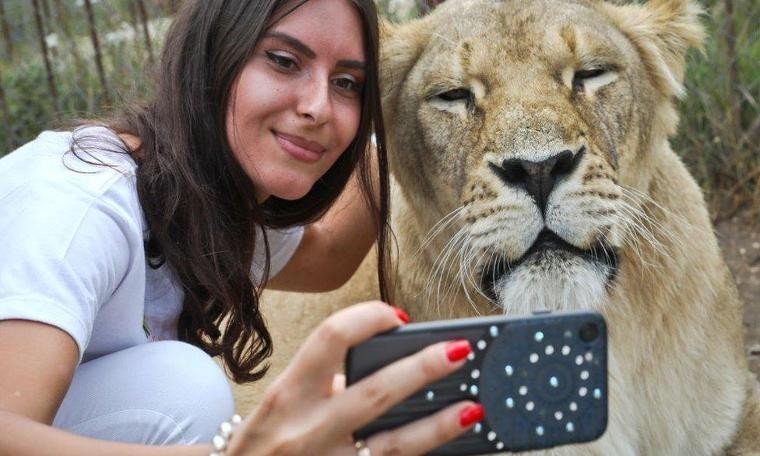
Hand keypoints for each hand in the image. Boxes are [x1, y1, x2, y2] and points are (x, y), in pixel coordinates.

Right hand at [227, 301, 482, 454]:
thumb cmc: (262, 444)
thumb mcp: (282, 406)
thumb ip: (325, 385)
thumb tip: (390, 368)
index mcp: (288, 395)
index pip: (330, 339)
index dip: (369, 318)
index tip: (399, 316)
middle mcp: (305, 430)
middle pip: (375, 391)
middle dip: (423, 368)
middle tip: (459, 350)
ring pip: (393, 445)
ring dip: (437, 426)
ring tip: (472, 408)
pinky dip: (419, 455)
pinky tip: (449, 448)